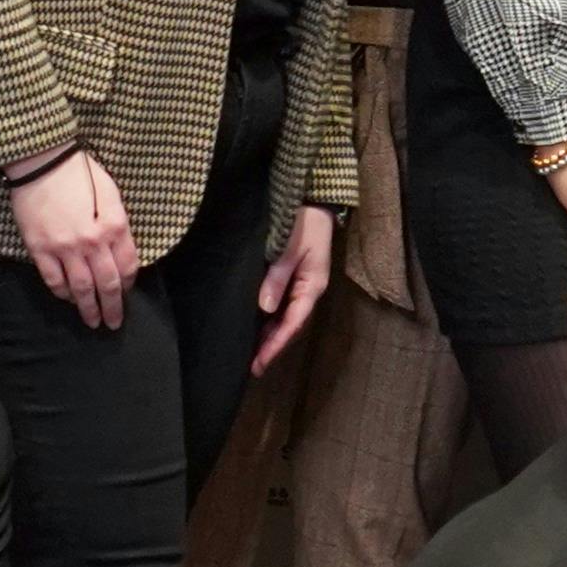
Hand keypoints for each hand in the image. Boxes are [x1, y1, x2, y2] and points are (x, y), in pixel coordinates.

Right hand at [17, 146, 136, 325]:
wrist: (41, 161)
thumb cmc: (79, 172)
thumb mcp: (110, 192)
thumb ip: (118, 222)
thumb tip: (121, 248)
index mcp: (114, 225)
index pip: (128, 265)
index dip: (128, 283)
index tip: (125, 292)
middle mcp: (92, 241)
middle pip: (107, 284)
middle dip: (112, 307)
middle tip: (113, 323)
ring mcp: (64, 248)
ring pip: (81, 288)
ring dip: (88, 308)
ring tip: (92, 322)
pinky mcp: (40, 249)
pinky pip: (54, 280)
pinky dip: (62, 293)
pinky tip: (68, 299)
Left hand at [250, 198, 335, 366]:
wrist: (313, 199)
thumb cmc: (303, 222)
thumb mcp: (290, 248)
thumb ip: (277, 277)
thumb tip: (264, 308)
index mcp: (313, 286)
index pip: (293, 323)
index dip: (275, 344)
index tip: (260, 362)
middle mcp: (309, 289)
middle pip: (291, 325)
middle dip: (273, 346)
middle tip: (253, 367)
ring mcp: (302, 284)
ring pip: (286, 317)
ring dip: (271, 335)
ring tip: (253, 353)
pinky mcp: (294, 276)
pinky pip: (283, 305)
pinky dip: (271, 319)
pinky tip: (258, 326)